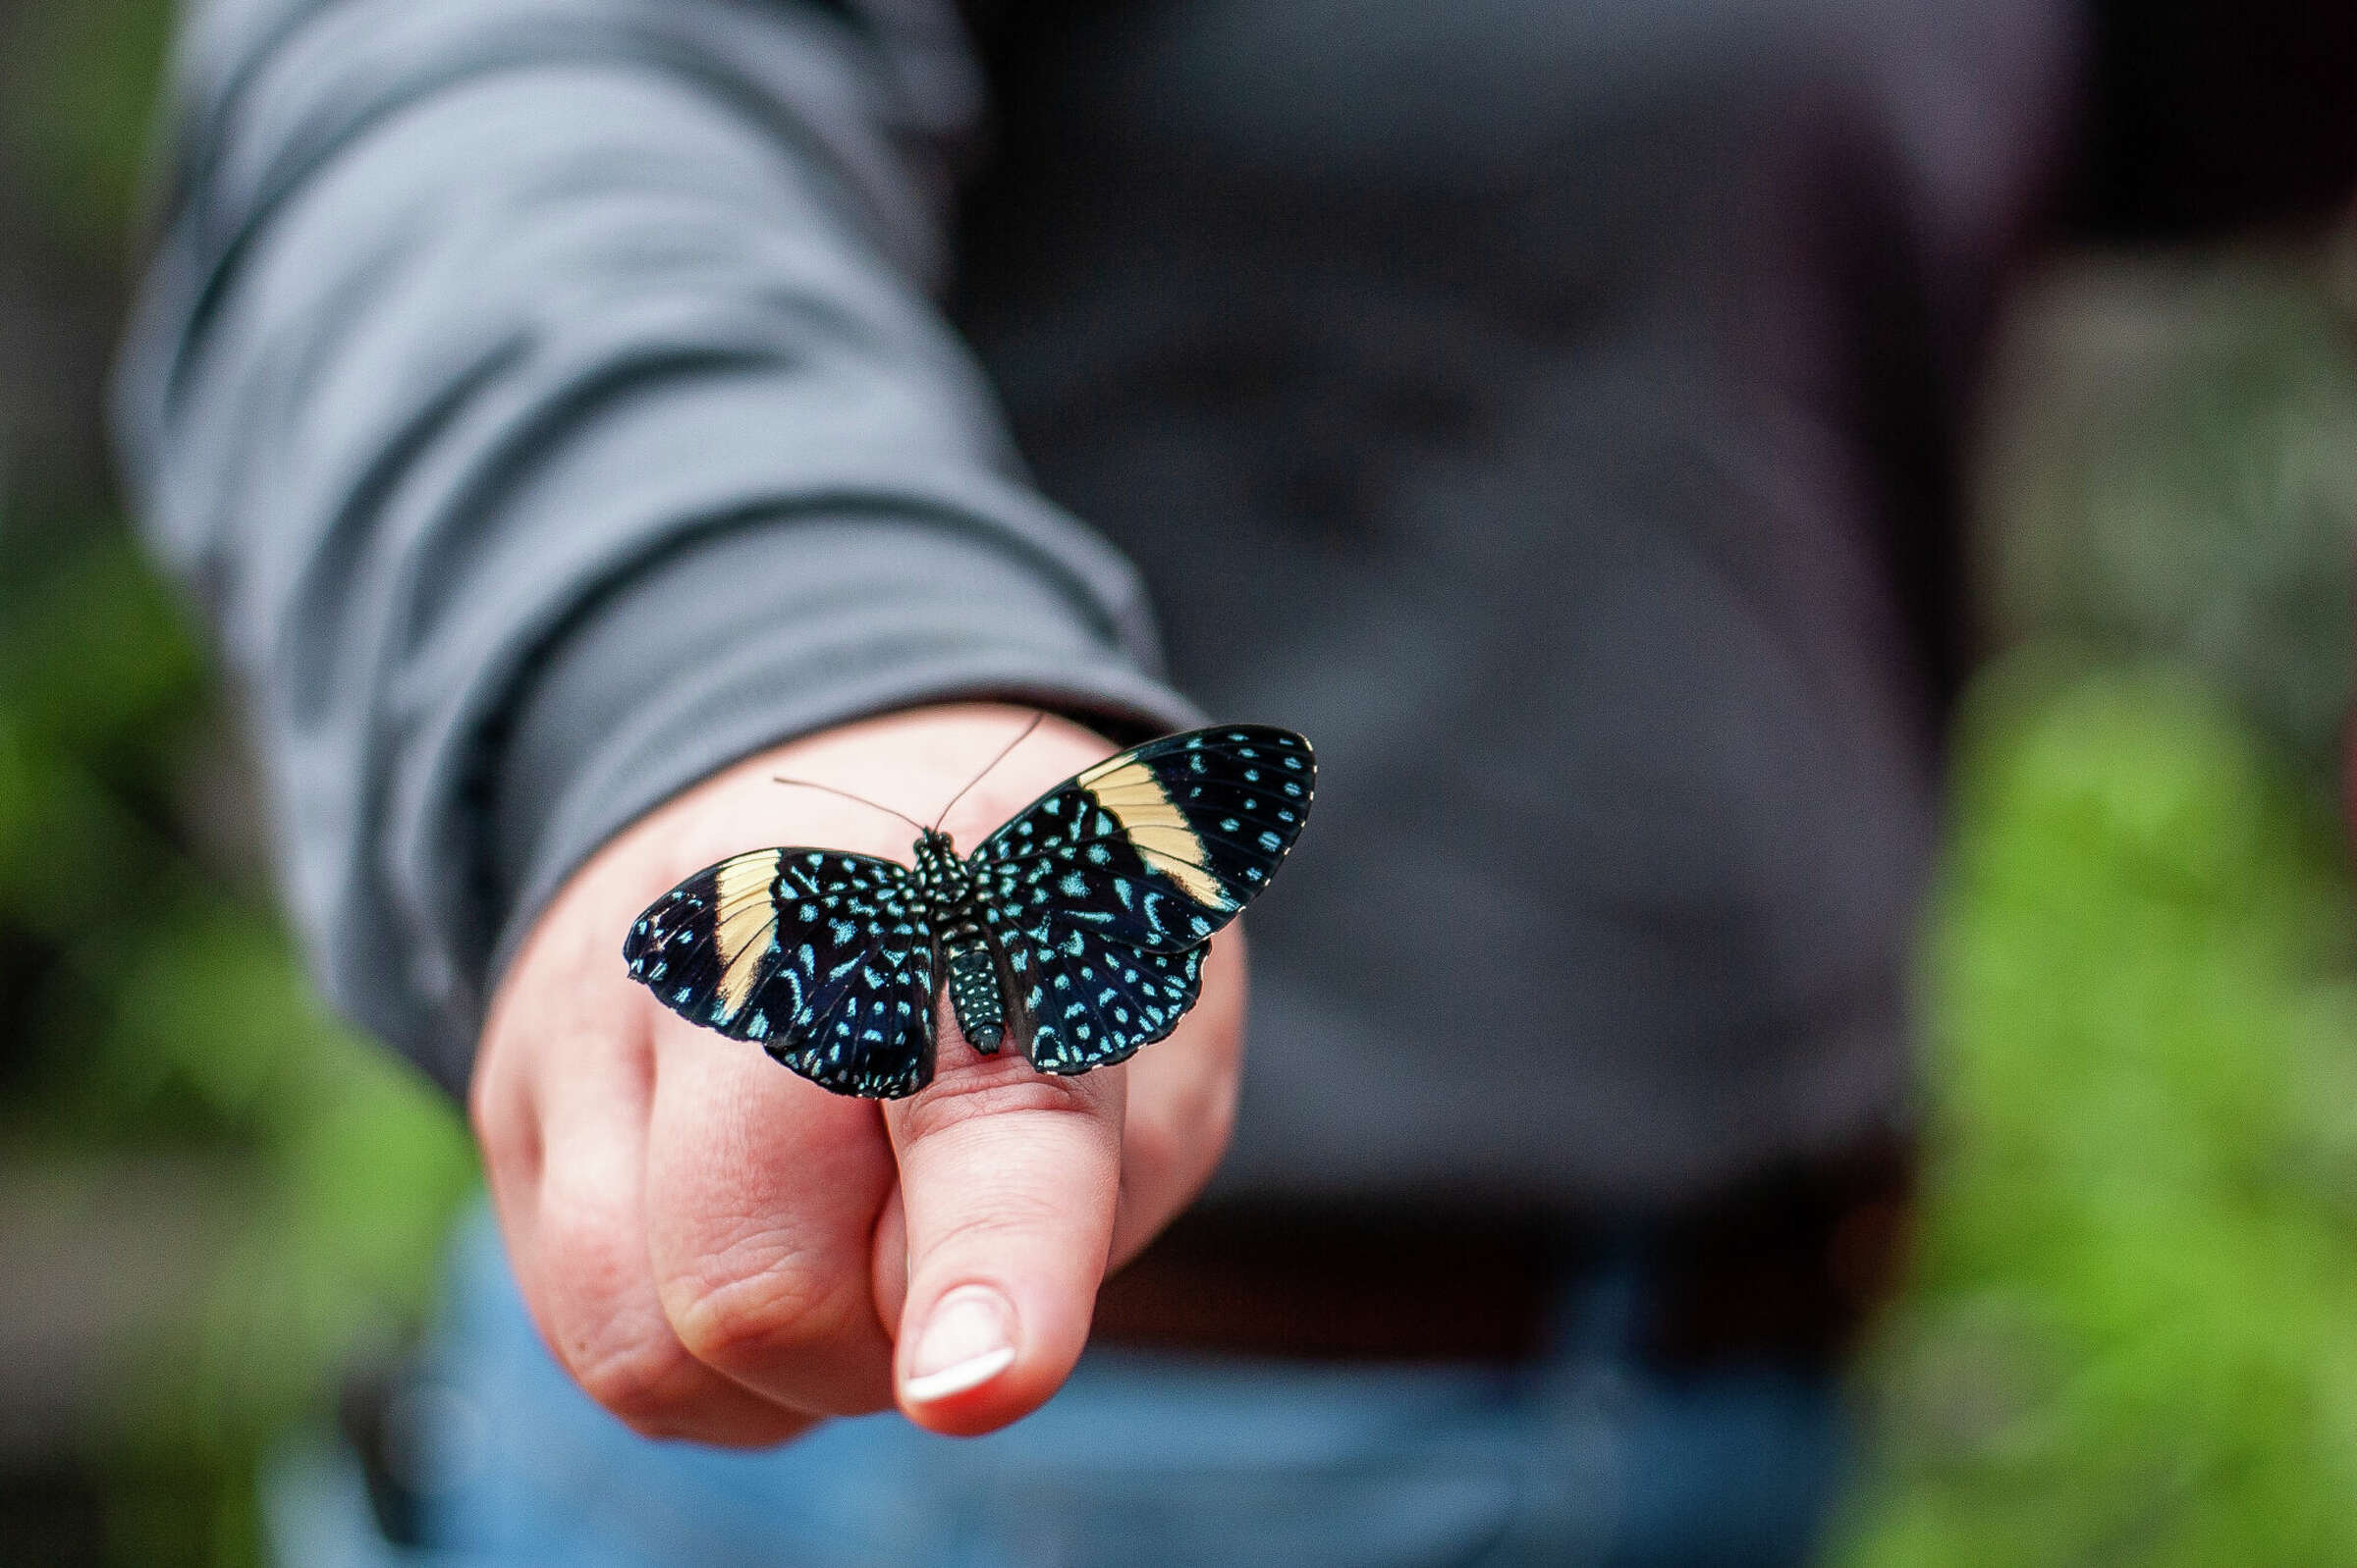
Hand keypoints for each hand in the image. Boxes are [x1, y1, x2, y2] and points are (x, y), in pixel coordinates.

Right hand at [471, 703, 1244, 1442]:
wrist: (857, 791)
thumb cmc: (1039, 957)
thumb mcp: (1152, 1052)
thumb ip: (1083, 1209)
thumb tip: (941, 1364)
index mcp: (984, 898)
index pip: (982, 1097)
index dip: (990, 1254)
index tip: (981, 1382)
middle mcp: (761, 918)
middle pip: (759, 1286)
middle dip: (868, 1346)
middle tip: (939, 1247)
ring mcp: (605, 990)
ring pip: (641, 1337)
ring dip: (772, 1368)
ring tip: (842, 1233)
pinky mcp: (511, 1076)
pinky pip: (585, 1331)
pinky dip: (694, 1355)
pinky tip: (753, 1237)